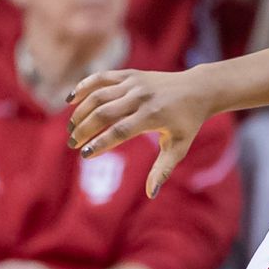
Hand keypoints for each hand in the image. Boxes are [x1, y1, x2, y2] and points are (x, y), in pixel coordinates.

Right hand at [68, 69, 213, 196]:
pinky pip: (101, 78)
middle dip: (84, 129)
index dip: (100, 143)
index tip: (85, 155)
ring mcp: (134, 83)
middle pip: (104, 113)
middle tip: (72, 144)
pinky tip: (70, 100)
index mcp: (153, 115)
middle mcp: (141, 97)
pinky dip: (84, 86)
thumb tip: (152, 194)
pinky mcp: (129, 74)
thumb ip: (163, 169)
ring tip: (72, 129)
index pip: (119, 131)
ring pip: (98, 95)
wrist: (198, 90)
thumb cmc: (187, 123)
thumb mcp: (179, 147)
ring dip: (80, 112)